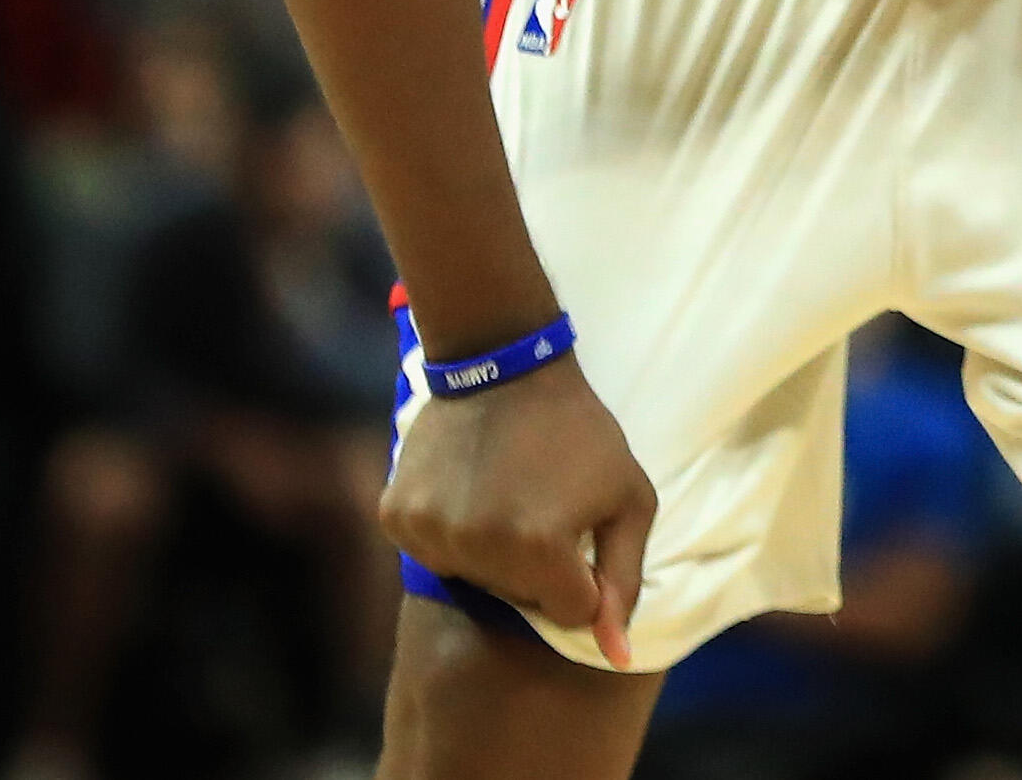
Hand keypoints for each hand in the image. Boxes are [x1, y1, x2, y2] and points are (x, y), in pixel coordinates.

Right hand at [379, 357, 658, 665]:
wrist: (503, 363)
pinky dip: (451, 533)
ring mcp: (427, 533)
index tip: (578, 529)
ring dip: (494, 552)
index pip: (570, 612)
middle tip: (543, 502)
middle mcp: (476, 548)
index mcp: (538, 547)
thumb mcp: (627, 499)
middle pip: (519, 600)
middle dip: (540, 566)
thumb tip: (616, 657)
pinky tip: (467, 487)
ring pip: (474, 581)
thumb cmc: (579, 432)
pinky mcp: (394, 516)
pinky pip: (433, 554)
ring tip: (505, 491)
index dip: (583, 573)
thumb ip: (624, 580)